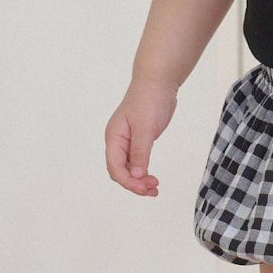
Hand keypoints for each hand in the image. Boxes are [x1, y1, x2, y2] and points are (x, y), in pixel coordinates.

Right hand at [105, 77, 177, 195]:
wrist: (158, 82)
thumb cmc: (149, 100)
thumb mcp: (145, 128)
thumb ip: (140, 153)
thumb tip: (137, 176)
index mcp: (114, 138)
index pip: (115, 167)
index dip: (128, 182)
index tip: (144, 188)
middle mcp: (117, 142)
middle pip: (120, 171)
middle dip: (134, 184)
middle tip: (153, 190)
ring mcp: (127, 142)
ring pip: (129, 169)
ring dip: (140, 180)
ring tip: (155, 188)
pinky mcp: (138, 140)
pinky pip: (137, 162)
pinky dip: (144, 172)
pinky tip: (152, 178)